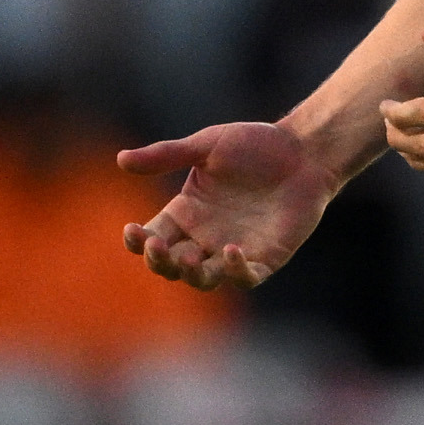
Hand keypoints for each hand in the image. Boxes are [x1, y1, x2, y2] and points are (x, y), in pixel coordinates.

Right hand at [116, 121, 340, 290]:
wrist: (302, 151)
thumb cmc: (254, 144)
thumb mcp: (206, 146)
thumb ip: (166, 154)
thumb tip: (121, 160)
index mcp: (186, 211)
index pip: (153, 235)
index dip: (138, 240)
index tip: (132, 230)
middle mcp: (205, 236)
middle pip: (171, 265)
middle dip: (159, 261)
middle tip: (157, 246)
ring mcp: (233, 251)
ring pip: (203, 280)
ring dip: (190, 274)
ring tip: (189, 258)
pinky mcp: (264, 259)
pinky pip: (245, 278)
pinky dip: (235, 272)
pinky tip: (230, 251)